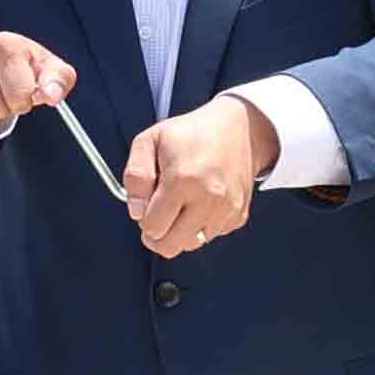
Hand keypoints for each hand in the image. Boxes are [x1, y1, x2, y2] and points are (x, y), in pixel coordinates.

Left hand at [121, 95, 276, 257]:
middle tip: (157, 218)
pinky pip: (211, 236)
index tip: (147, 208)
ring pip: (191, 244)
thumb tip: (136, 210)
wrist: (239, 128)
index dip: (143, 220)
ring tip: (181, 205)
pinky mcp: (238, 216)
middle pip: (171, 246)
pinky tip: (200, 203)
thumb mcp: (150, 140)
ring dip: (180, 231)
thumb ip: (135, 176)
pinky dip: (201, 226)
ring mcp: (226, 209)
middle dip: (157, 236)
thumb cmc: (192, 133)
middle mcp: (208, 198)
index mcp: (183, 180)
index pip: (153, 228)